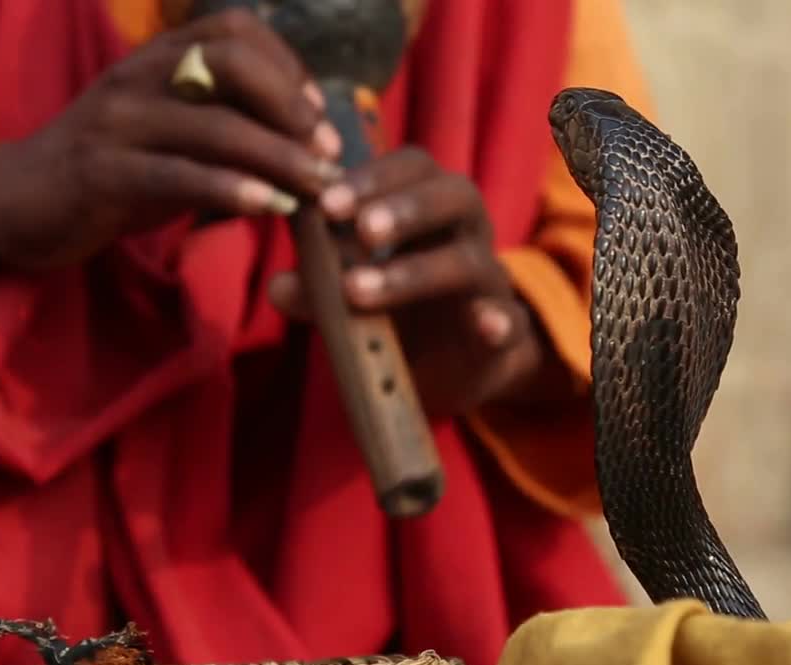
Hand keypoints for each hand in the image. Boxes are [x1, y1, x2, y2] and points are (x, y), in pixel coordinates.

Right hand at [0, 8, 342, 269]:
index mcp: (155, 59)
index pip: (234, 30)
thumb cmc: (107, 173)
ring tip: (319, 187)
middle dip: (290, 104)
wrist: (11, 202)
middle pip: (230, 60)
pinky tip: (268, 208)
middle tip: (327, 150)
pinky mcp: (101, 173)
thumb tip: (300, 145)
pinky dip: (232, 190)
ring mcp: (116, 121)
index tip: (318, 113)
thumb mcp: (167, 137)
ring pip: (213, 124)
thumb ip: (220, 128)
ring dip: (278, 155)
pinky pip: (179, 175)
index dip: (287, 64)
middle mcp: (136, 75)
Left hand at [267, 148, 559, 418]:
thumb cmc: (396, 314)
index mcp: (428, 209)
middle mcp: (465, 234)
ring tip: (360, 291)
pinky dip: (498, 320)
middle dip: (406, 207)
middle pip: (455, 195)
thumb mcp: (348, 298)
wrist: (449, 371)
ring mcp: (489, 283)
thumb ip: (317, 286)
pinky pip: (511, 321)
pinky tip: (484, 324)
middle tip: (360, 230)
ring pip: (470, 260)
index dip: (373, 177)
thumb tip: (279, 287)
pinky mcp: (506, 333)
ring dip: (416, 271)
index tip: (326, 202)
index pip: (412, 168)